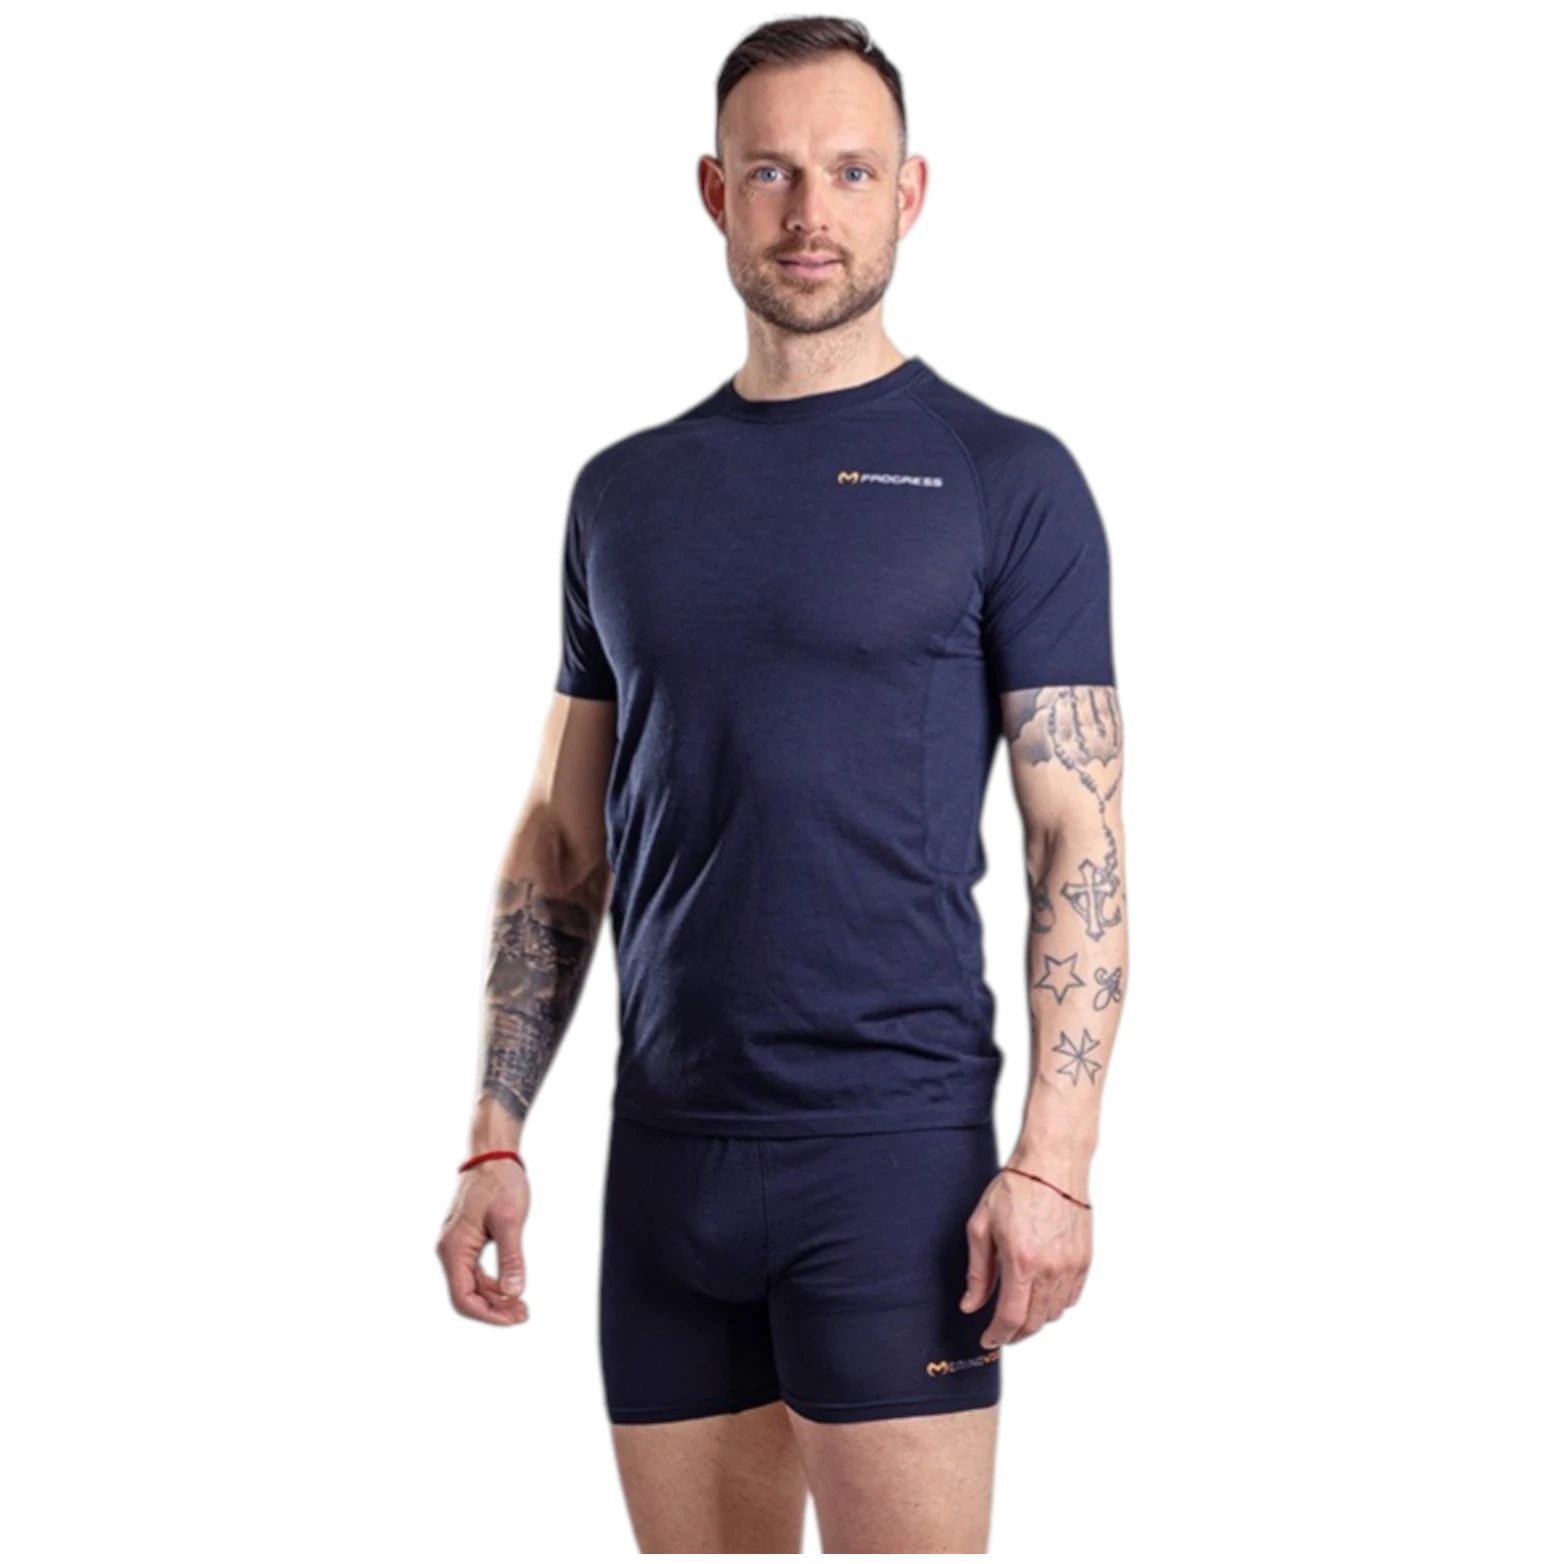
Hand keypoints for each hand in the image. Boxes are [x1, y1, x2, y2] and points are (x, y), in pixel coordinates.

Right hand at [435, 1159, 530, 1324]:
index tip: (515, 1318)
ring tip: (522, 1305)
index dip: (488, 1314)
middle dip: (494, 1309)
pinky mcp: (466, 1241)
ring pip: (472, 1285)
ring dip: (495, 1298)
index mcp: (454, 1248)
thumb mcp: (510, 1221)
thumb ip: (511, 1258)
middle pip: (466, 1295)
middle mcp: (449, 1250)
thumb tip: (514, 1292)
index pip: (463, 1298)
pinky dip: (493, 1283)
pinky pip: (475, 1271)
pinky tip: (512, 1287)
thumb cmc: (500, 1183)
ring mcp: (456, 1246)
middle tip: (524, 1314)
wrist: (492, 1155)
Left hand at [959, 1169, 1091, 1346]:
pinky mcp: (1084, 1260)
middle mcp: (1050, 1268)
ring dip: (1035, 1320)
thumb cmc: (1016, 1188)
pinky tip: (1040, 1295)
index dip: (998, 1335)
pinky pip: (1071, 1298)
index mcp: (1021, 1261)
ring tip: (1019, 1311)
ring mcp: (1071, 1266)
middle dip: (1015, 1333)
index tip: (989, 1339)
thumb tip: (971, 1305)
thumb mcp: (982, 1227)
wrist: (1052, 1165)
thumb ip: (977, 1272)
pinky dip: (1055, 1305)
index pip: (1011, 1318)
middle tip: (1001, 1331)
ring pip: (1054, 1314)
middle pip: (1034, 1322)